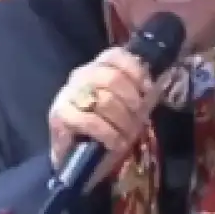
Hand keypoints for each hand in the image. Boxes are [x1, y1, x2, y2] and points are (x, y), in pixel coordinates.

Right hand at [48, 47, 161, 189]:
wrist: (77, 157)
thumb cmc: (106, 129)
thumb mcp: (128, 109)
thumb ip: (141, 95)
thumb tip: (156, 88)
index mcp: (98, 67)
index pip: (116, 56)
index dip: (136, 72)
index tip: (148, 91)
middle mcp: (81, 75)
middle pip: (112, 78)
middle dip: (132, 101)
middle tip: (139, 119)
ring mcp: (68, 93)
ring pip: (104, 100)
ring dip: (122, 121)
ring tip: (128, 136)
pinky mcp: (59, 114)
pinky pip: (90, 120)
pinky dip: (108, 134)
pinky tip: (115, 143)